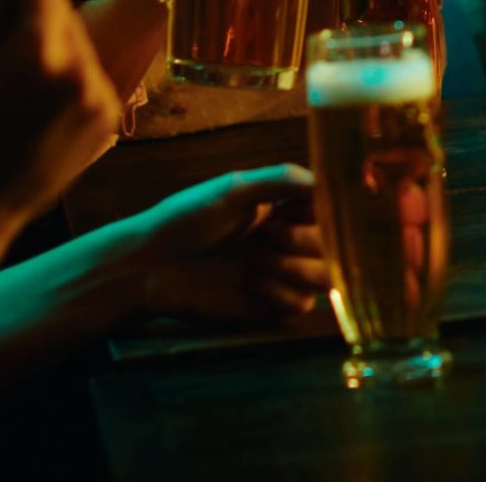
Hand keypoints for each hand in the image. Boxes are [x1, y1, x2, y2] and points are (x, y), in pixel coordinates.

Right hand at [0, 0, 124, 232]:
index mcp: (41, 52)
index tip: (10, 7)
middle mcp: (82, 72)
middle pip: (68, 16)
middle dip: (42, 27)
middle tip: (9, 65)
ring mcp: (102, 98)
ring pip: (83, 47)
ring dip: (60, 55)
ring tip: (26, 94)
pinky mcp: (112, 118)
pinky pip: (94, 78)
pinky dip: (73, 84)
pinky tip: (45, 112)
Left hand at [130, 165, 330, 324]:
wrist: (151, 266)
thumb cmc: (188, 218)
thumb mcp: (234, 188)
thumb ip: (283, 179)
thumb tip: (329, 179)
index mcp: (284, 206)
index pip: (332, 209)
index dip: (328, 213)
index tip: (308, 211)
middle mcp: (289, 239)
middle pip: (334, 245)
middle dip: (305, 241)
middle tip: (269, 236)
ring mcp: (281, 274)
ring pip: (324, 277)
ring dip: (294, 269)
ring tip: (256, 263)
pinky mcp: (270, 306)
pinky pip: (301, 305)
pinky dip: (280, 295)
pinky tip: (250, 286)